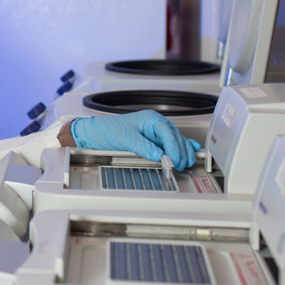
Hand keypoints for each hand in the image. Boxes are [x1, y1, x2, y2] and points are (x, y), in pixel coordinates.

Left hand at [70, 110, 201, 168]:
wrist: (94, 134)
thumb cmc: (107, 130)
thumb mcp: (125, 138)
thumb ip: (143, 146)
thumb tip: (159, 155)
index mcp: (150, 119)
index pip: (168, 133)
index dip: (174, 147)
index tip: (174, 159)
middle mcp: (155, 126)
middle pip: (175, 138)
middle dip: (180, 152)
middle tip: (179, 165)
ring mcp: (154, 135)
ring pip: (176, 143)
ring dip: (183, 153)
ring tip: (185, 164)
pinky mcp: (152, 144)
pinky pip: (170, 146)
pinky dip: (181, 149)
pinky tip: (190, 152)